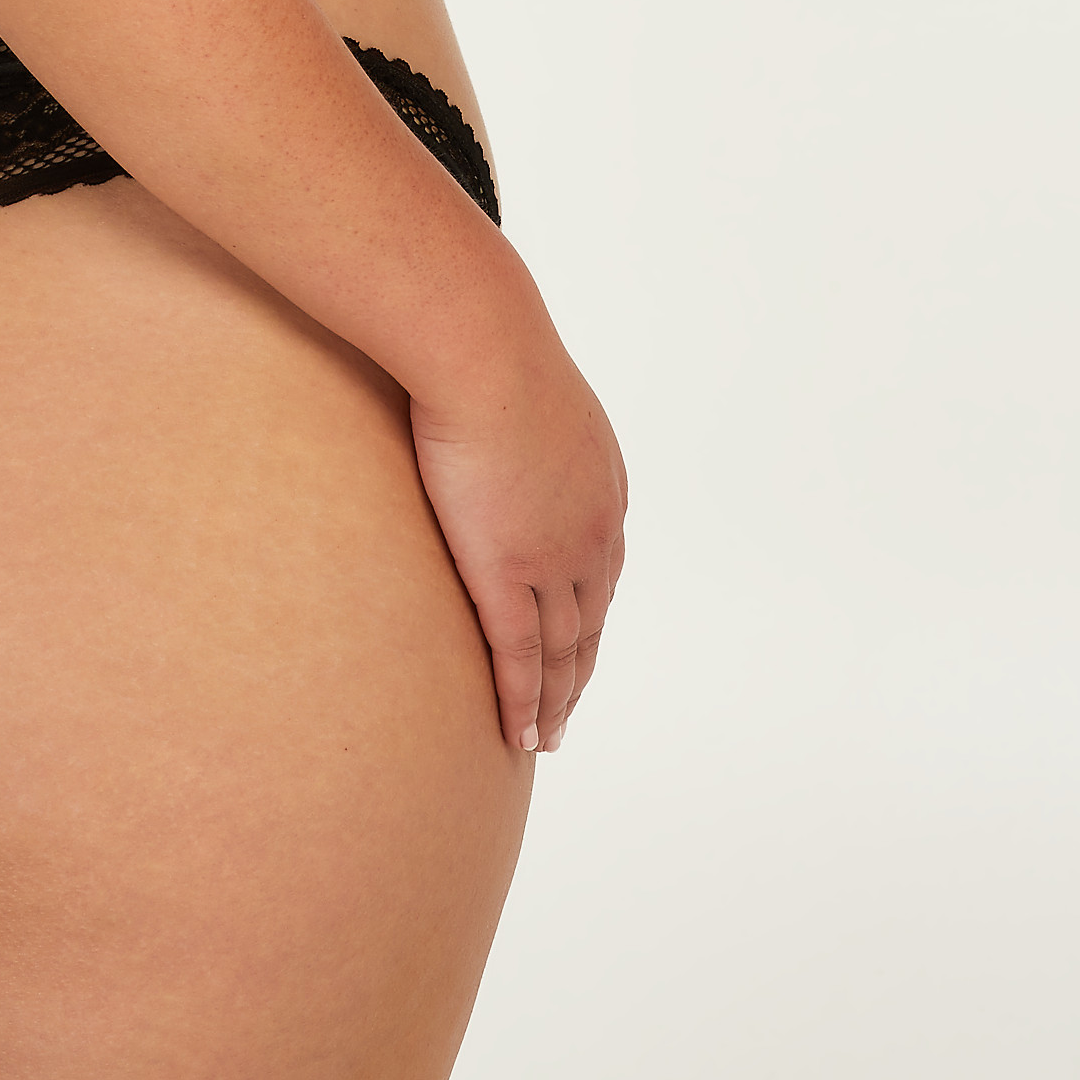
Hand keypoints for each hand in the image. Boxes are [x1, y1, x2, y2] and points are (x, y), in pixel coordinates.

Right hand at [409, 337, 627, 754]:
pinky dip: (524, 700)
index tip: (578, 645)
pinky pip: (520, 656)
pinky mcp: (508, 572)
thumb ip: (511, 401)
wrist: (483, 348)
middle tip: (566, 709)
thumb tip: (479, 383)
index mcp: (601, 484)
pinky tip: (521, 733)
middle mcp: (592, 530)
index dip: (589, 614)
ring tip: (545, 737)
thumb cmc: (486, 342)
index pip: (601, 569)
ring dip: (556, 699)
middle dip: (579, 668)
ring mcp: (555, 557)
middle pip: (591, 619)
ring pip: (562, 649)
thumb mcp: (519, 377)